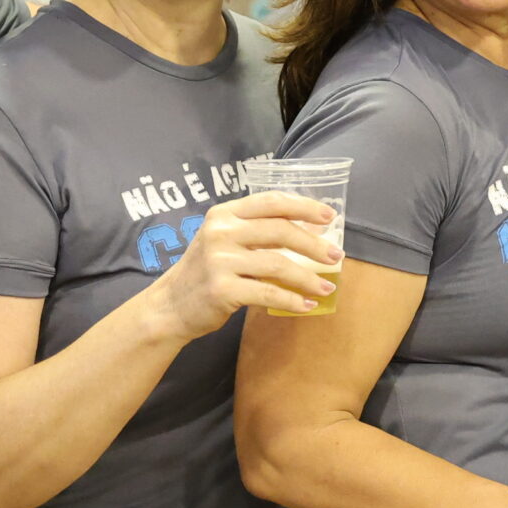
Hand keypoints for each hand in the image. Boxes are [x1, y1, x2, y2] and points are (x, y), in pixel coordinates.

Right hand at [148, 193, 339, 339]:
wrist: (171, 306)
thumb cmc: (205, 272)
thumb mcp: (223, 241)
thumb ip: (256, 232)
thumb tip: (310, 231)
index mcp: (223, 214)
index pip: (270, 201)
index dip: (303, 206)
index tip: (329, 216)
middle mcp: (220, 232)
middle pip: (279, 230)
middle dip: (314, 244)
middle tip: (336, 256)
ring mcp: (220, 261)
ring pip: (278, 263)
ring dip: (308, 277)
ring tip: (327, 286)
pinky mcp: (222, 289)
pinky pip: (268, 292)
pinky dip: (292, 300)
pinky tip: (307, 305)